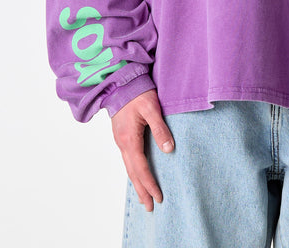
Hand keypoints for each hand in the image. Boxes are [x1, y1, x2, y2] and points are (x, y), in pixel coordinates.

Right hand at [111, 89, 174, 211]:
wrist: (119, 81)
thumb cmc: (137, 92)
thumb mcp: (151, 108)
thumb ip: (160, 128)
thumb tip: (169, 150)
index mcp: (129, 139)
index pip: (141, 168)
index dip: (150, 184)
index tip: (158, 197)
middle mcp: (122, 143)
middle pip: (132, 173)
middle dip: (141, 190)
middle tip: (150, 208)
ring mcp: (120, 140)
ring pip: (128, 167)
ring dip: (136, 183)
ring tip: (143, 197)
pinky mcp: (121, 135)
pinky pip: (127, 159)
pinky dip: (133, 171)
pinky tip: (137, 174)